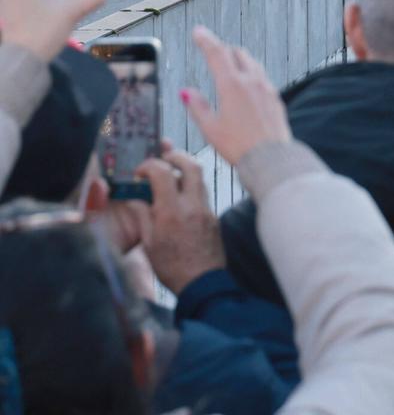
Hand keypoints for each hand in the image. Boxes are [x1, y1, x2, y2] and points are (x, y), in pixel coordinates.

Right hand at [127, 146, 225, 293]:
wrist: (202, 283)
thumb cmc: (171, 267)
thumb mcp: (149, 242)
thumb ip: (142, 215)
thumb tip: (134, 198)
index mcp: (172, 211)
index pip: (163, 172)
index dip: (149, 165)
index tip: (140, 172)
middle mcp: (192, 205)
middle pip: (191, 165)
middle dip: (175, 156)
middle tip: (163, 158)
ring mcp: (207, 210)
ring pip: (199, 179)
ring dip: (185, 172)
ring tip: (169, 178)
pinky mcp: (214, 217)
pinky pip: (203, 194)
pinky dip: (190, 189)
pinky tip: (179, 199)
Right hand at [182, 26, 290, 166]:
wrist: (271, 158)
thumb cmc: (239, 146)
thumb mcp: (210, 128)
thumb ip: (197, 107)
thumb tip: (187, 92)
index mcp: (232, 85)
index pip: (217, 53)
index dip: (206, 40)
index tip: (198, 32)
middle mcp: (252, 81)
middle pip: (236, 53)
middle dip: (222, 49)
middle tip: (212, 49)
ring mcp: (267, 88)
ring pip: (252, 63)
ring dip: (239, 58)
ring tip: (230, 62)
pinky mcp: (276, 98)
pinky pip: (263, 77)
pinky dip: (252, 72)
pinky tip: (248, 82)